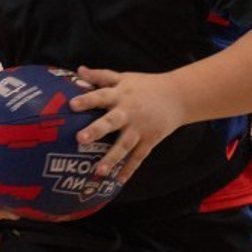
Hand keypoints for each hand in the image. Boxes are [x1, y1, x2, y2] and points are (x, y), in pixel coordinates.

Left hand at [70, 65, 184, 182]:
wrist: (179, 96)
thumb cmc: (146, 86)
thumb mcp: (124, 77)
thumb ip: (101, 76)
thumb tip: (79, 70)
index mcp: (120, 95)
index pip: (101, 96)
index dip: (87, 100)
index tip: (72, 105)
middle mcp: (129, 112)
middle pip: (111, 122)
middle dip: (96, 130)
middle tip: (80, 139)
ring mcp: (140, 128)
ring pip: (124, 145)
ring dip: (112, 158)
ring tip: (98, 172)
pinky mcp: (150, 140)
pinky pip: (139, 157)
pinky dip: (130, 169)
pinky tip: (119, 181)